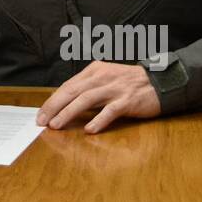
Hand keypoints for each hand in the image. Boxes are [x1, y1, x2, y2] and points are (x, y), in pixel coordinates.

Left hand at [37, 61, 161, 133]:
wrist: (160, 82)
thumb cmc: (129, 84)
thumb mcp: (106, 80)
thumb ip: (88, 89)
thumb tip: (65, 106)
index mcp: (94, 71)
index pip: (68, 86)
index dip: (52, 100)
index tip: (41, 114)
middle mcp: (102, 77)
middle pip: (72, 91)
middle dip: (54, 106)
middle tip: (42, 121)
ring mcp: (115, 88)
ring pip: (86, 99)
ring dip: (69, 113)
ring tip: (57, 125)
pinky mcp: (127, 100)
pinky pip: (110, 110)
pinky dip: (98, 120)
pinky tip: (89, 129)